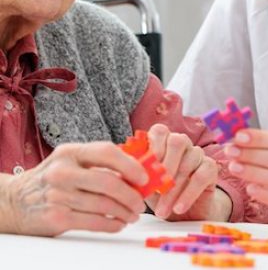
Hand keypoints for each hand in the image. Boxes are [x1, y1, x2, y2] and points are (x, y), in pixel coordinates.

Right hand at [5, 142, 147, 235]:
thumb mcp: (70, 161)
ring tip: (133, 214)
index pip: (106, 152)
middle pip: (107, 182)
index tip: (144, 176)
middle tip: (141, 202)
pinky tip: (118, 223)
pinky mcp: (57, 217)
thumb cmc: (52, 179)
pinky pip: (93, 222)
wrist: (15, 200)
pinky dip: (111, 224)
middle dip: (130, 194)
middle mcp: (63, 171)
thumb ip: (98, 163)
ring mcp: (59, 195)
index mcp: (70, 152)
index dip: (130, 164)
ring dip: (124, 211)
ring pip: (103, 204)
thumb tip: (136, 169)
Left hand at [145, 123, 231, 220]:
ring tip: (162, 211)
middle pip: (177, 142)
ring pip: (188, 162)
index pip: (160, 131)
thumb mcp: (145, 185)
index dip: (154, 146)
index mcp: (163, 141)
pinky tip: (179, 208)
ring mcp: (197, 153)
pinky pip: (201, 176)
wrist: (186, 214)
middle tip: (156, 190)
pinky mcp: (210, 168)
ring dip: (173, 189)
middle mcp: (182, 143)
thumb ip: (136, 175)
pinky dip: (188, 194)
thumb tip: (125, 174)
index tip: (147, 168)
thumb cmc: (160, 194)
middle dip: (166, 166)